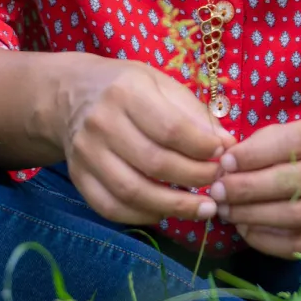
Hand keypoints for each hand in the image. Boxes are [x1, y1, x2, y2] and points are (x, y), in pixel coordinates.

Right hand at [53, 56, 235, 225]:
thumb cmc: (127, 88)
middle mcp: (102, 122)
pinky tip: (165, 213)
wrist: (72, 94)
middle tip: (219, 186)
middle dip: (195, 179)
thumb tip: (228, 146)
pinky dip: (142, 216)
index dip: (203, 148)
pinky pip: (110, 207)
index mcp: (126, 92)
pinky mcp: (77, 176)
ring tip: (203, 209)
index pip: (171, 129)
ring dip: (174, 207)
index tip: (224, 156)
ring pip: (132, 191)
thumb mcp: (161, 84)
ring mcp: (86, 153)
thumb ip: (194, 113)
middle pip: (154, 163)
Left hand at [211, 113, 300, 257]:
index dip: (254, 155)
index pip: (291, 144)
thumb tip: (226, 165)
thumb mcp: (294, 129)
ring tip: (225, 210)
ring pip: (293, 216)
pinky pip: (297, 244)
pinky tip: (244, 228)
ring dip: (252, 215)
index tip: (225, 163)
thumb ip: (263, 142)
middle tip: (217, 191)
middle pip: (291, 182)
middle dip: (247, 188)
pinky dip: (265, 240)